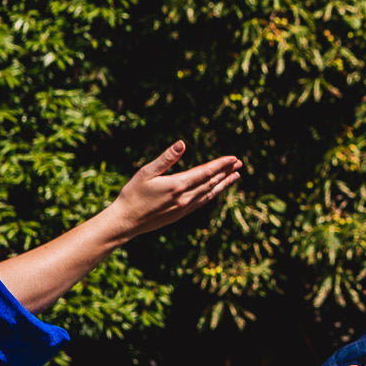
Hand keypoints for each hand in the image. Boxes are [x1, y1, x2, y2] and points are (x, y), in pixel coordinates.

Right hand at [102, 142, 241, 241]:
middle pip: (212, 183)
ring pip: (209, 194)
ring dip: (223, 184)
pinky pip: (202, 202)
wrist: (126, 222)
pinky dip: (212, 194)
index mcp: (178, 185)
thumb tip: (182, 144)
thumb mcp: (146, 172)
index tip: (233, 158)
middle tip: (239, 164)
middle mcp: (185, 198)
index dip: (221, 164)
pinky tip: (215, 190)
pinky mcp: (180, 214)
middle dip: (226, 172)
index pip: (206, 172)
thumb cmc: (132, 194)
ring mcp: (184, 208)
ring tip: (235, 176)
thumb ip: (166, 158)